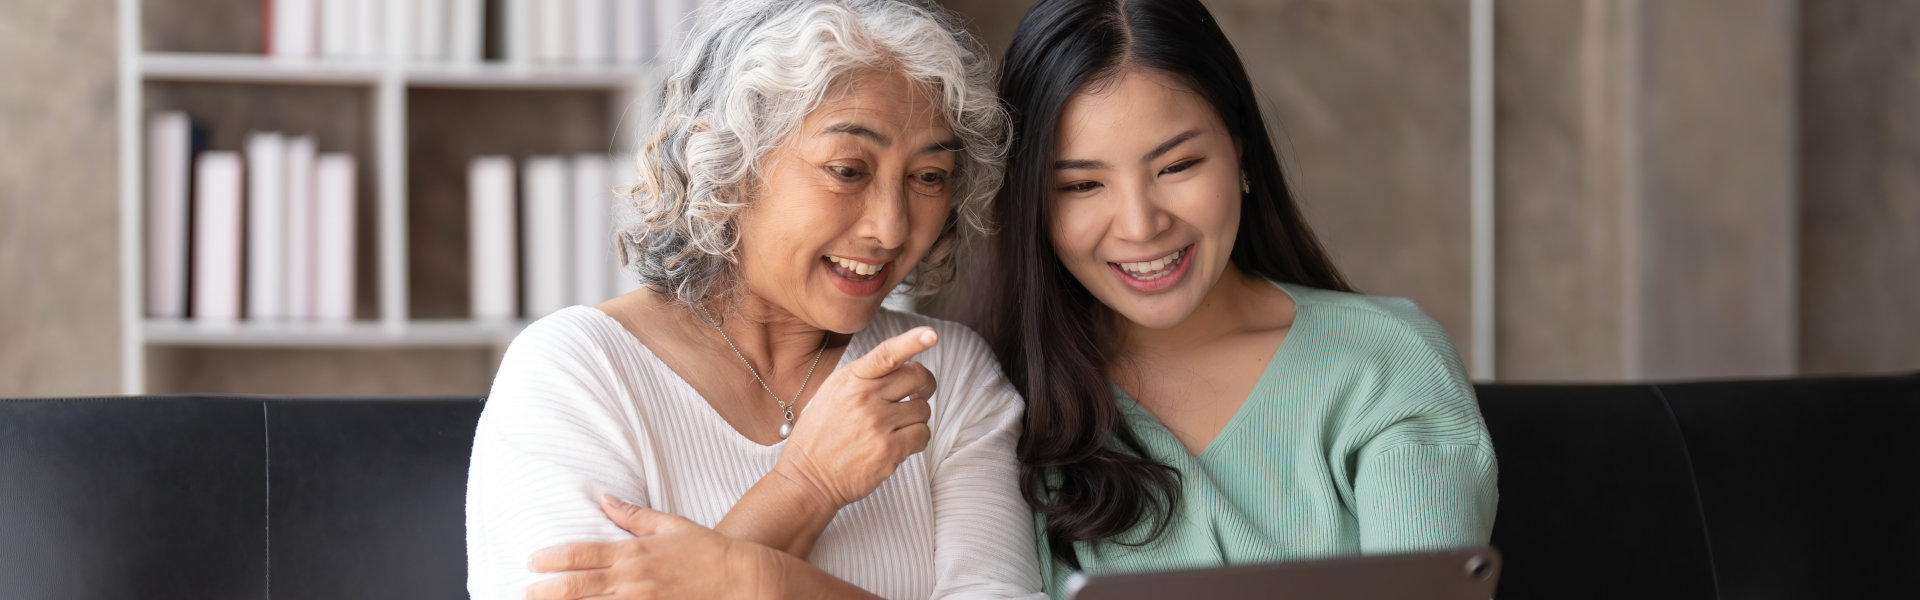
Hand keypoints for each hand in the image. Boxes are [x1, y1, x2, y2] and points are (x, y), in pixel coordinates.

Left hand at [527, 495, 779, 599]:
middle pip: (578, 586)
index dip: (552, 558)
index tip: (532, 562)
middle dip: (547, 590)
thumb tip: (603, 499)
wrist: (738, 579)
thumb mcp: (669, 524)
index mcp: (633, 552)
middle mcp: (631, 580)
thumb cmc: (705, 549)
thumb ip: (632, 515)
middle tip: (525, 591)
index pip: (582, 554)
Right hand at [774, 326, 938, 509]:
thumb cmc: (820, 437)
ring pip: (923, 409)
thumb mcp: (831, 394)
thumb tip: (901, 367)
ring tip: (896, 426)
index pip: (886, 355)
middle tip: (920, 394)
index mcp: (850, 380)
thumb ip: (863, 378)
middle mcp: (864, 398)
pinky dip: (917, 439)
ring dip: (916, 418)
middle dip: (925, 385)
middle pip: (917, 377)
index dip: (911, 342)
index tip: (931, 335)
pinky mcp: (888, 451)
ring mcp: (877, 425)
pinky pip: (922, 435)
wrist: (808, 478)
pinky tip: (899, 443)